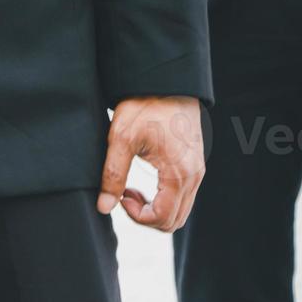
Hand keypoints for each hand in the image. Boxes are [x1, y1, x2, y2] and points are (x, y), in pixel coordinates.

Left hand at [98, 95, 205, 232]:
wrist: (166, 82)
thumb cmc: (145, 106)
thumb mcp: (121, 138)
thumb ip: (112, 175)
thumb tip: (104, 207)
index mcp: (179, 173)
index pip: (163, 218)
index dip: (137, 216)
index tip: (120, 196)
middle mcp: (194, 176)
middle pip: (174, 220)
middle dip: (146, 216)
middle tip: (123, 194)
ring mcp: (197, 171)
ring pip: (180, 210)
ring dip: (154, 208)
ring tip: (129, 189)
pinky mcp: (194, 165)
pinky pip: (182, 196)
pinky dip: (163, 199)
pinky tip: (142, 183)